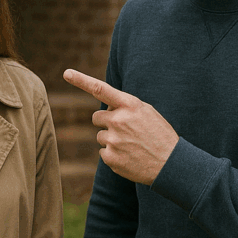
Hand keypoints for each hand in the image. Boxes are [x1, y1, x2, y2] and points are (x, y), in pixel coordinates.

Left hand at [63, 68, 177, 185]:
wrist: (171, 164)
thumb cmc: (159, 135)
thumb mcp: (147, 113)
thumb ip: (126, 106)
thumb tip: (107, 108)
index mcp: (130, 105)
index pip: (101, 89)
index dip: (81, 80)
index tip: (66, 73)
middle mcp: (119, 120)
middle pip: (97, 117)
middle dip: (107, 122)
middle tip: (125, 131)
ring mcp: (113, 140)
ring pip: (100, 136)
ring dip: (112, 140)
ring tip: (132, 146)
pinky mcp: (110, 158)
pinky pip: (103, 152)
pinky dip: (113, 155)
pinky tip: (129, 157)